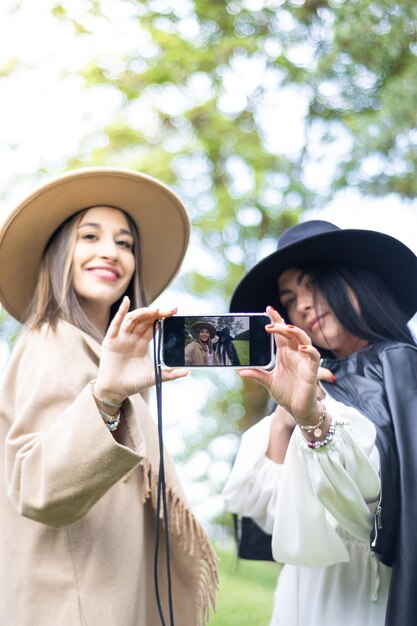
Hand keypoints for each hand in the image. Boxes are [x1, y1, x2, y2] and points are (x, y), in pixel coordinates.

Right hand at [94, 297, 188, 402]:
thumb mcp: (155, 375)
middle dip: (157, 313)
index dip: (162, 317)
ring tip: (155, 310)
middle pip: (145, 320)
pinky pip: (116, 324)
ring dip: (144, 312)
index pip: (153, 325)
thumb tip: (188, 371)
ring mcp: (121, 338)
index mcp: (142, 343)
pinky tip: (126, 302)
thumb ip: (171, 373)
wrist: (116, 392)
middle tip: (170, 310)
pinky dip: (120, 312)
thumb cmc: (133, 383)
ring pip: (133, 319)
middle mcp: (132, 338)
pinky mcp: (110, 341)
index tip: (174, 312)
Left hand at [237, 306, 322, 422]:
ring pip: (304, 339)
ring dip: (295, 332)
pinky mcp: (312, 370)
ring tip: (285, 328)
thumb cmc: (286, 393)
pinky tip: (300, 348)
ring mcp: (304, 360)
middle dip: (282, 325)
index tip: (268, 309)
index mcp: (284, 353)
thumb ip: (256, 374)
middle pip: (291, 333)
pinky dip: (309, 350)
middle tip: (270, 324)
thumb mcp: (268, 382)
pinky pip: (314, 356)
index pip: (281, 332)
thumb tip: (239, 370)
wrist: (297, 409)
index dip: (277, 320)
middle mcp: (295, 353)